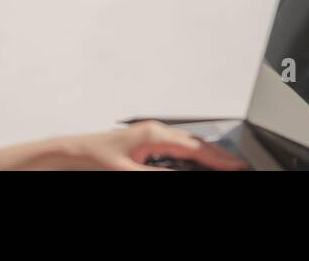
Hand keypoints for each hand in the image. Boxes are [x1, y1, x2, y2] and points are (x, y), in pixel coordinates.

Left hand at [0, 121, 247, 170]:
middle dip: (219, 157)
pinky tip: (194, 166)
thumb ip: (156, 175)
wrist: (68, 154)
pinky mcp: (145, 147)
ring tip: (224, 166)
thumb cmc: (91, 157)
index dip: (220, 159)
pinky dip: (190, 159)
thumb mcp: (126, 172)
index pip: (196, 148)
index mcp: (154, 134)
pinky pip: (176, 151)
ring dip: (206, 158)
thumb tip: (181, 174)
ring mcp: (151, 138)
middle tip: (240, 166)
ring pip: (188, 147)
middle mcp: (155, 132)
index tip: (239, 166)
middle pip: (197, 145)